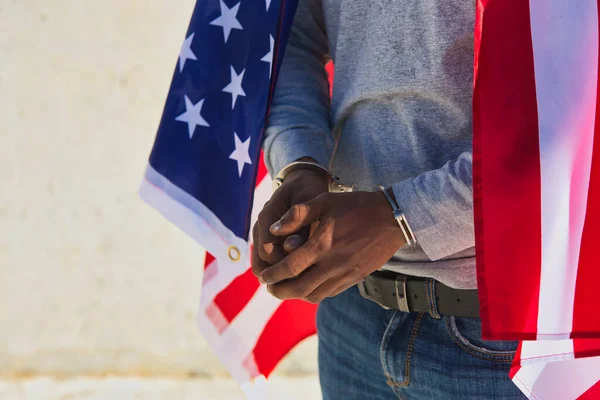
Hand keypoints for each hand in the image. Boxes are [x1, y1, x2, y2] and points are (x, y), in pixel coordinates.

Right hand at [251, 168, 328, 278]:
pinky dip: (279, 271)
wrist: (302, 183)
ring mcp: (261, 234)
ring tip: (301, 282)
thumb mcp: (309, 200)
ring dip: (278, 276)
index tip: (305, 270)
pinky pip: (267, 262)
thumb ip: (300, 223)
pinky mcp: (266, 240)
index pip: (267, 250)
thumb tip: (289, 247)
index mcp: (268, 215)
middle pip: (261, 263)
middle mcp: (260, 227)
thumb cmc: (308, 191)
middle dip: (281, 275)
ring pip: (262, 266)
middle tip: (304, 281)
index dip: (283, 264)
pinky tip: (298, 276)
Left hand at [259, 190, 406, 302]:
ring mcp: (345, 274)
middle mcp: (332, 264)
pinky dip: (314, 294)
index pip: (289, 268)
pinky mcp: (354, 278)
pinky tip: (308, 286)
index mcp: (321, 244)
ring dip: (296, 295)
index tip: (262, 276)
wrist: (392, 218)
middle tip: (270, 288)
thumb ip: (297, 215)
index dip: (272, 275)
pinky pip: (329, 293)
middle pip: (299, 289)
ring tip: (286, 289)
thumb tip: (273, 230)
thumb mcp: (324, 201)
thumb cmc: (356, 206)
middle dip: (280, 291)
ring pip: (314, 295)